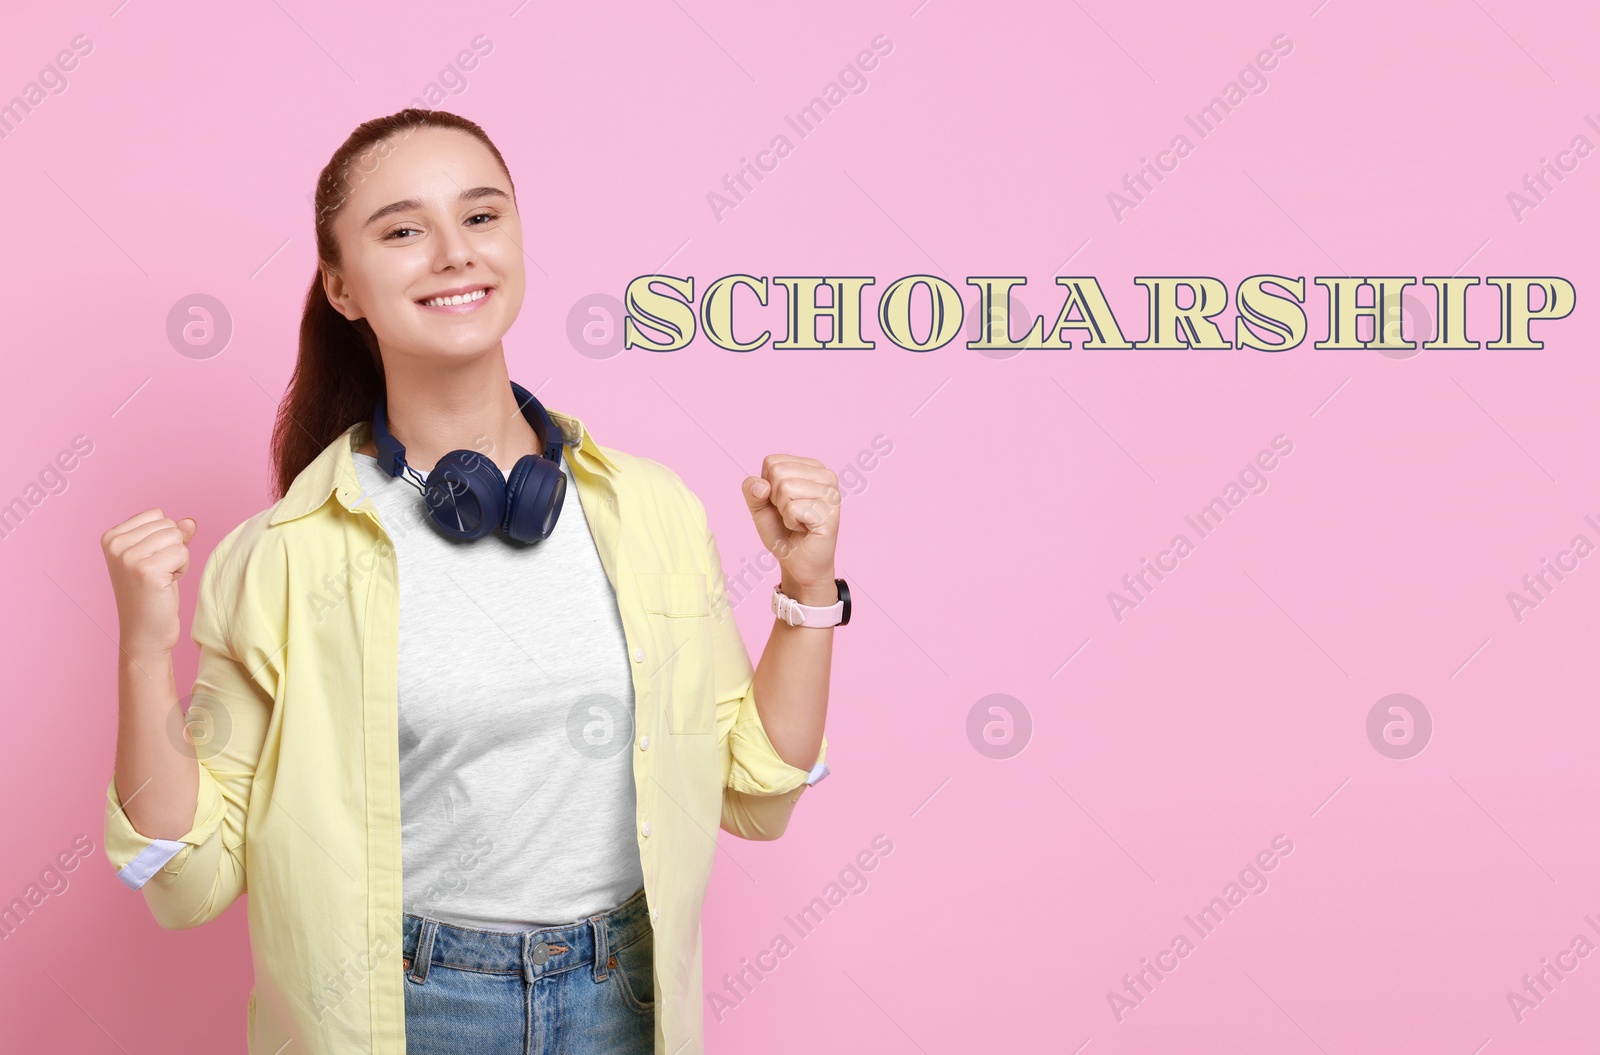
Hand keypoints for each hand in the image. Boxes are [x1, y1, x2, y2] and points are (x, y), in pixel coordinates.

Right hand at [102, 509, 197, 657]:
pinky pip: (183, 552)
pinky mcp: (147, 571)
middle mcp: (115, 545)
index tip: (151, 562)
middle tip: (158, 574)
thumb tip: (190, 522)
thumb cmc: (152, 595)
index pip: (157, 514)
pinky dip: (182, 569)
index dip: (164, 538)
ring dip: (178, 559)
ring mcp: (128, 557)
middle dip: (172, 548)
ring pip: (177, 537)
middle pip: (168, 524)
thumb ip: (172, 535)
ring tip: (162, 579)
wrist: (144, 633)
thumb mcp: (159, 557)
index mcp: (111, 537)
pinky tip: (167, 585)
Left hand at [741, 455, 839, 601]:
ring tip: (798, 521)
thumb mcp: (759, 507)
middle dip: (775, 499)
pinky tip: (804, 529)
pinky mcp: (831, 513)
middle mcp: (826, 475)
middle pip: (778, 472)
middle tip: (791, 514)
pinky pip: (793, 509)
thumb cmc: (783, 532)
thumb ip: (752, 490)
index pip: (772, 461)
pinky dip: (791, 523)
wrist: (797, 563)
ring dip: (784, 511)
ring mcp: (831, 493)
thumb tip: (760, 485)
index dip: (767, 486)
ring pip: (785, 488)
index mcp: (811, 466)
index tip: (782, 503)